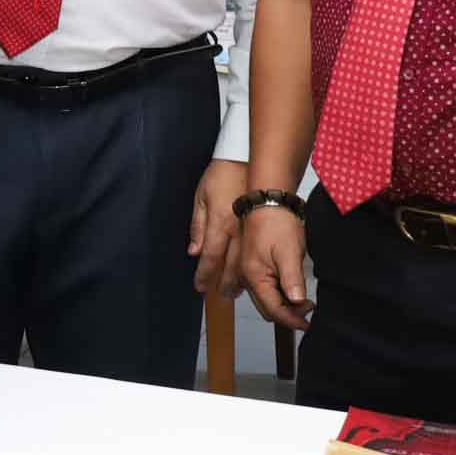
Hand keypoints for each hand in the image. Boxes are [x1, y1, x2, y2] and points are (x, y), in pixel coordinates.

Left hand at [189, 160, 246, 298]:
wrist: (248, 159)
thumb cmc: (221, 175)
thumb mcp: (201, 197)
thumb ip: (198, 225)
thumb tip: (193, 251)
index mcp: (218, 223)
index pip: (209, 257)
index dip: (204, 275)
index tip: (200, 287)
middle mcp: (236, 231)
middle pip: (229, 265)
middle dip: (224, 283)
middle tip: (221, 295)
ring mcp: (252, 229)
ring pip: (247, 262)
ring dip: (241, 279)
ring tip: (237, 291)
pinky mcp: (262, 226)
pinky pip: (257, 252)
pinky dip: (254, 267)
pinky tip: (254, 274)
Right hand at [240, 206, 312, 331]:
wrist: (268, 202)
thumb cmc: (277, 223)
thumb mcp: (289, 253)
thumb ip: (292, 280)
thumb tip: (298, 303)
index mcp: (254, 277)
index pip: (273, 310)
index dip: (292, 320)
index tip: (308, 323)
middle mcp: (246, 277)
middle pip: (267, 308)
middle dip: (288, 314)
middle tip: (309, 308)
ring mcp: (248, 271)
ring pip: (265, 299)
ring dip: (283, 304)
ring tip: (303, 299)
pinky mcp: (252, 265)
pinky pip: (264, 288)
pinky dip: (278, 294)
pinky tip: (291, 288)